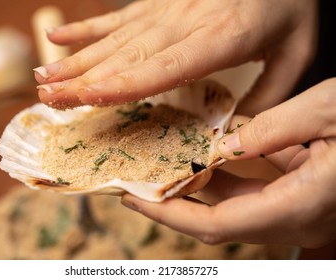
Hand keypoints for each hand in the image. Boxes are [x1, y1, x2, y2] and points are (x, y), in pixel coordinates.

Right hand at [34, 0, 316, 114]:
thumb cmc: (292, 6)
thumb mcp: (297, 53)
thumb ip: (268, 94)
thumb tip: (235, 133)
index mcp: (222, 36)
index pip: (163, 66)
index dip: (122, 84)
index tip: (85, 99)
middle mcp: (185, 20)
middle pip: (126, 54)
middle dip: (83, 79)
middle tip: (47, 97)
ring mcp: (168, 7)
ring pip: (115, 37)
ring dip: (77, 58)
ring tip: (44, 76)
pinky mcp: (160, 0)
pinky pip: (118, 15)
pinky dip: (87, 27)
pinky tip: (59, 36)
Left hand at [121, 78, 335, 247]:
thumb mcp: (330, 111)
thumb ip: (275, 129)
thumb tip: (224, 144)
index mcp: (302, 204)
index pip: (218, 225)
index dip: (172, 214)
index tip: (137, 198)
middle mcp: (294, 214)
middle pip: (216, 221)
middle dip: (173, 203)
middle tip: (135, 182)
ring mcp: (294, 206)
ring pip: (230, 204)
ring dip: (193, 186)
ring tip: (159, 164)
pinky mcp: (295, 191)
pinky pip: (248, 187)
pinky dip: (221, 173)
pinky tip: (202, 151)